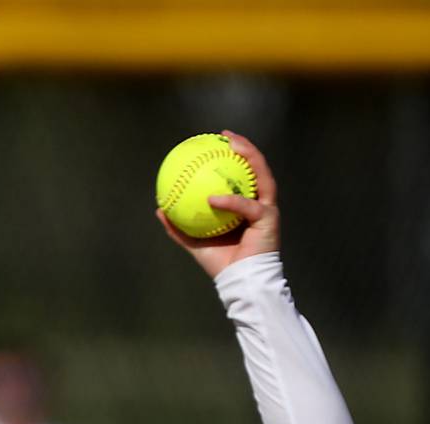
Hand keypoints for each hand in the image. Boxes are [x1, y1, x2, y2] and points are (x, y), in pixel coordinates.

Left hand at [157, 131, 279, 277]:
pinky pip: (248, 206)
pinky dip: (231, 202)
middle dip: (244, 147)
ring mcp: (267, 209)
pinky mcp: (269, 220)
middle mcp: (259, 203)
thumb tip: (160, 209)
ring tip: (232, 147)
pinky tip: (212, 198)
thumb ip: (179, 227)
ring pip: (263, 176)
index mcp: (246, 205)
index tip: (215, 142)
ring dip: (250, 158)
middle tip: (225, 136)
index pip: (242, 174)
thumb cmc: (221, 264)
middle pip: (257, 167)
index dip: (233, 155)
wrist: (240, 282)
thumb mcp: (195, 242)